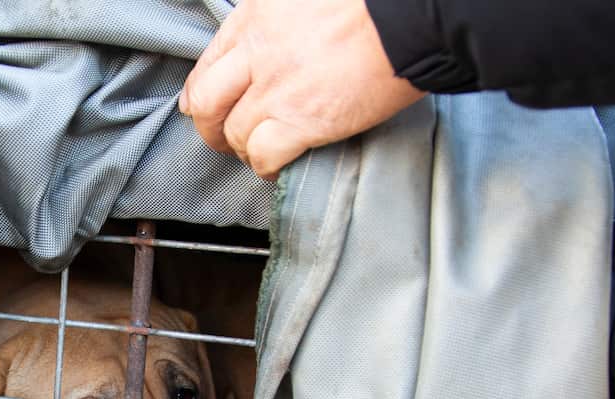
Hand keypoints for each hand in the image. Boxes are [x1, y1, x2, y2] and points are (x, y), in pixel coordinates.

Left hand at [180, 0, 424, 179]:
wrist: (412, 15)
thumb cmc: (373, 3)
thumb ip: (278, 22)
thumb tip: (268, 46)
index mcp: (256, 18)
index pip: (207, 64)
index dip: (201, 93)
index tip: (204, 106)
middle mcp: (257, 53)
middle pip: (207, 104)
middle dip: (209, 127)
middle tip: (223, 138)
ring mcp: (276, 90)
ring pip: (235, 134)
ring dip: (243, 149)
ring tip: (259, 152)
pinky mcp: (302, 122)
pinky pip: (264, 155)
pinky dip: (265, 167)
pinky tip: (276, 166)